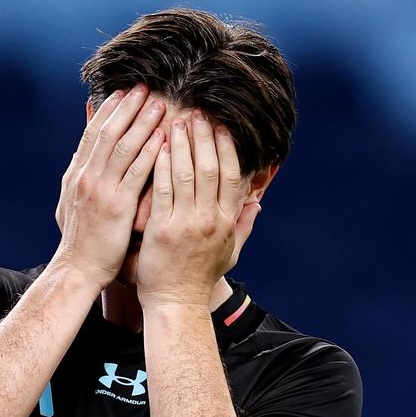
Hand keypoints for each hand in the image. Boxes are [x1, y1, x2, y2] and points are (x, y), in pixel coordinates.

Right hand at [52, 84, 166, 288]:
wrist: (77, 269)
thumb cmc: (80, 240)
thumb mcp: (70, 201)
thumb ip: (78, 176)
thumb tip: (81, 153)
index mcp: (77, 174)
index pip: (93, 133)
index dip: (109, 110)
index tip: (124, 92)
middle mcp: (86, 177)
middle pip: (108, 132)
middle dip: (127, 108)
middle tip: (145, 87)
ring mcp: (100, 190)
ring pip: (123, 147)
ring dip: (142, 122)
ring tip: (159, 104)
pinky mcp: (116, 206)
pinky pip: (136, 173)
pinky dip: (150, 153)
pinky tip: (163, 138)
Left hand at [135, 112, 261, 309]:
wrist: (176, 303)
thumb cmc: (200, 278)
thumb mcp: (230, 252)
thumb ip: (244, 225)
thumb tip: (258, 203)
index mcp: (227, 221)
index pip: (232, 175)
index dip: (227, 147)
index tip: (221, 126)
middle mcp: (211, 219)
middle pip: (211, 168)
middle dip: (204, 137)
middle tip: (197, 113)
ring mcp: (187, 223)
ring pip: (187, 174)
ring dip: (183, 144)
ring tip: (176, 121)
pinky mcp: (164, 229)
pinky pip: (163, 190)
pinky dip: (162, 166)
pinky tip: (157, 146)